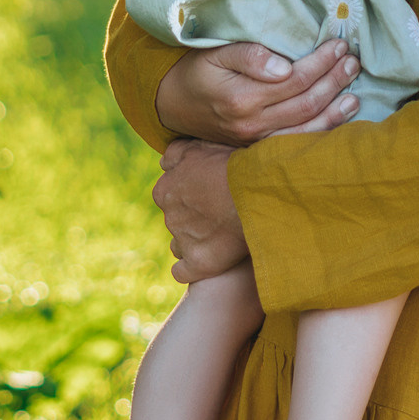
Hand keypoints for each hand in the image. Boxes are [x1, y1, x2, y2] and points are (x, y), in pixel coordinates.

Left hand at [153, 141, 247, 282]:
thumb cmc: (233, 164)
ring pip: (180, 245)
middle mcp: (169, 215)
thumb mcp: (200, 147)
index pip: (167, 197)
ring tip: (219, 237)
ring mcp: (183, 240)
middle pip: (176, 221)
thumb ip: (177, 153)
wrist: (256, 190)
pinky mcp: (198, 263)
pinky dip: (192, 268)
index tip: (207, 197)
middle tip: (219, 214)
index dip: (188, 197)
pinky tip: (209, 261)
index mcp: (165, 189)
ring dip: (194, 242)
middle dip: (192, 219)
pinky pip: (183, 272)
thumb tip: (163, 161)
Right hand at [155, 35, 361, 143]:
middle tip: (353, 63)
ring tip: (355, 93)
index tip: (338, 46)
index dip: (321, 63)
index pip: (295, 80)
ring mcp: (256, 142)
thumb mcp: (215, 53)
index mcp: (243, 98)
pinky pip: (297, 145)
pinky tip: (338, 120)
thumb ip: (249, 56)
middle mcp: (252, 125)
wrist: (173, 105)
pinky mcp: (258, 150)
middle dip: (334, 82)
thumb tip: (285, 67)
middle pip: (306, 104)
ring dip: (335, 112)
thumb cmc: (198, 72)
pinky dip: (322, 133)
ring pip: (307, 131)